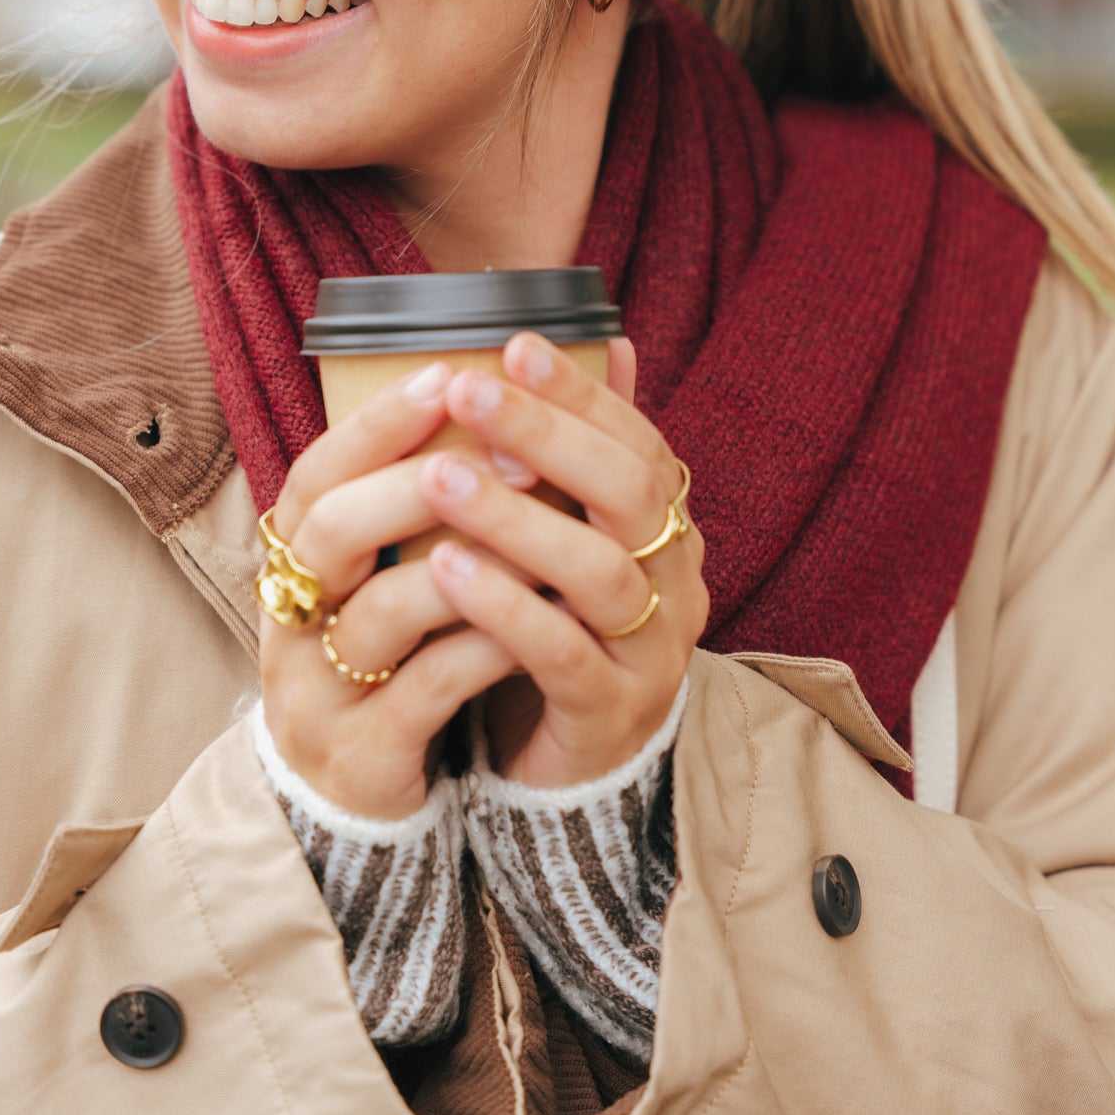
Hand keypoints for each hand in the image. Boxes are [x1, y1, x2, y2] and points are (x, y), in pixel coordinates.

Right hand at [259, 362, 518, 820]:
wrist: (343, 804)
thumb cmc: (382, 665)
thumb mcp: (383, 580)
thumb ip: (423, 500)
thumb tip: (489, 386)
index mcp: (294, 568)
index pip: (316, 476)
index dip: (375, 424)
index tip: (447, 374)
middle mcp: (291, 621)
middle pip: (334, 531)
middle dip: (422, 482)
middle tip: (510, 455)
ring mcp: (321, 691)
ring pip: (384, 611)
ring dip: (473, 566)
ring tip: (544, 534)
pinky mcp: (365, 753)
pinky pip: (430, 688)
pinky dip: (490, 645)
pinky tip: (545, 620)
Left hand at [416, 332, 706, 787]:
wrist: (578, 771)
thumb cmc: (566, 631)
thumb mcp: (578, 539)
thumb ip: (588, 453)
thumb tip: (610, 342)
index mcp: (668, 533)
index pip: (639, 445)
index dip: (581, 395)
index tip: (513, 344)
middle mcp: (675, 585)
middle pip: (629, 496)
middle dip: (547, 436)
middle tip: (467, 390)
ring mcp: (651, 652)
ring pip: (600, 574)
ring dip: (516, 519)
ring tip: (439, 477)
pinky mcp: (610, 714)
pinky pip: (563, 654)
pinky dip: (506, 607)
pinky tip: (446, 570)